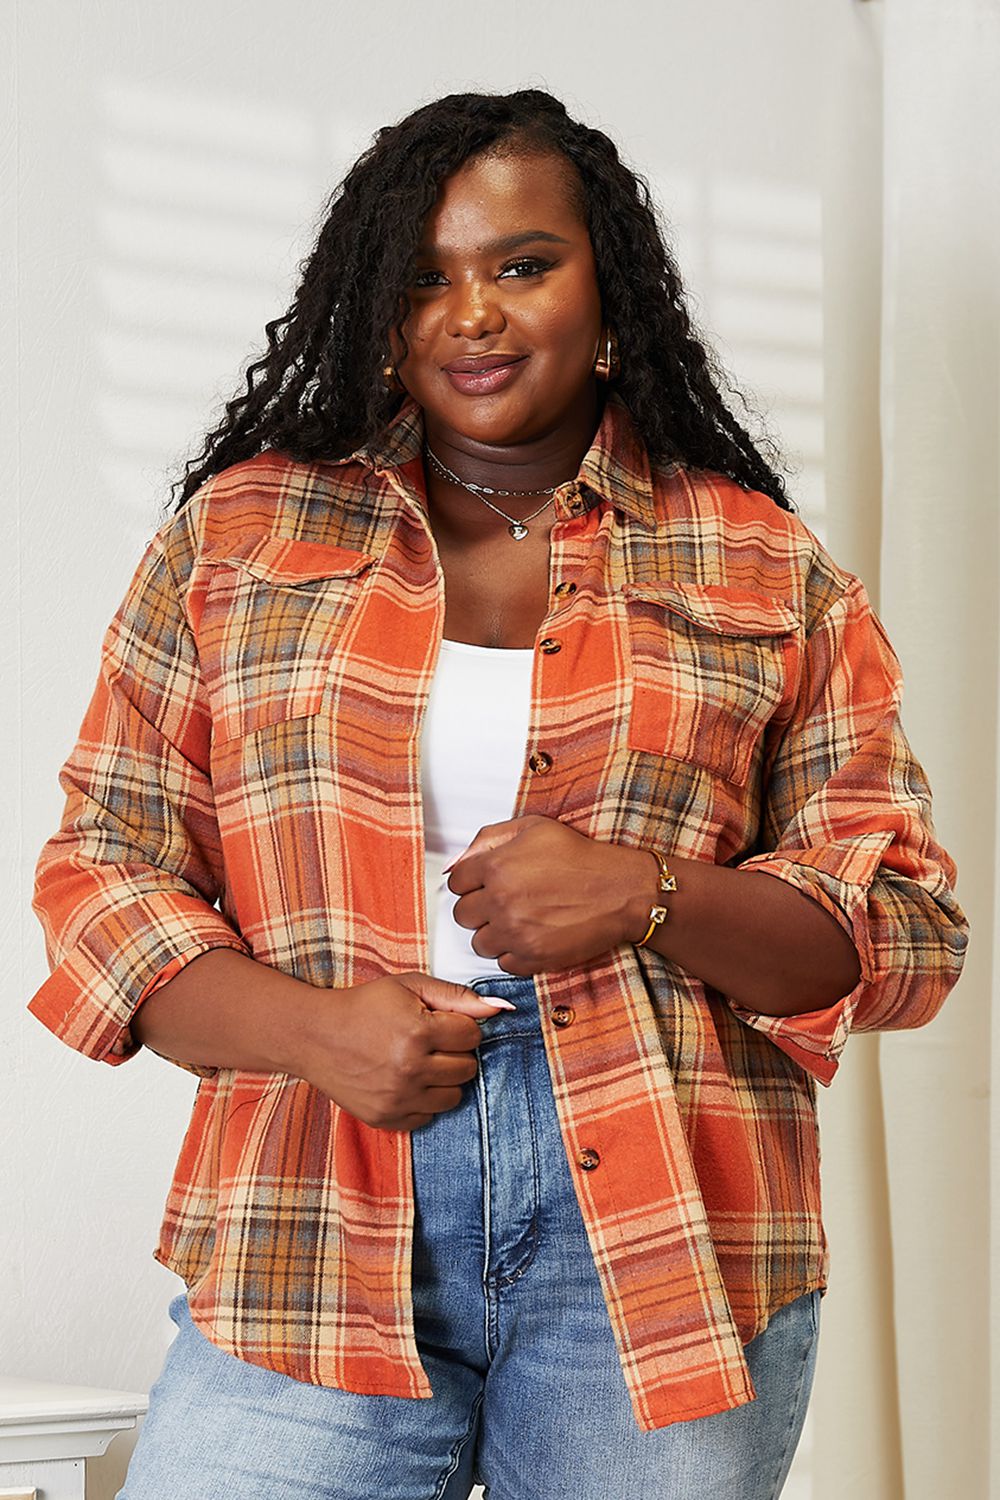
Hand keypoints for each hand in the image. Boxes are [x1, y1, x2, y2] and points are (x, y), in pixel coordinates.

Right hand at [296, 972, 510, 1131]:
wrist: (314, 1036)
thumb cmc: (362, 1007)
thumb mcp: (409, 986)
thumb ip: (457, 996)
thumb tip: (500, 1008)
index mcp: (418, 1031)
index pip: (472, 1035)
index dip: (459, 1026)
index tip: (439, 1023)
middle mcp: (410, 1068)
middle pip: (467, 1068)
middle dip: (454, 1053)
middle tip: (428, 1042)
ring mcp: (398, 1097)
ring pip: (454, 1096)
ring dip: (443, 1079)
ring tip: (418, 1062)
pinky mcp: (387, 1118)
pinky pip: (429, 1116)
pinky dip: (423, 1100)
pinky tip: (403, 1081)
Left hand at [446, 814, 652, 975]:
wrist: (619, 891)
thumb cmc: (580, 858)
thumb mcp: (533, 828)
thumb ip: (488, 839)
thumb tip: (457, 862)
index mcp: (496, 867)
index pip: (455, 883)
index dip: (471, 883)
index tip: (485, 885)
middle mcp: (500, 901)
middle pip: (462, 915)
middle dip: (479, 909)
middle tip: (503, 903)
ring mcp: (515, 933)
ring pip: (479, 943)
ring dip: (494, 933)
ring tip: (518, 921)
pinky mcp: (532, 958)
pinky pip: (503, 963)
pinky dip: (514, 953)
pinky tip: (532, 935)